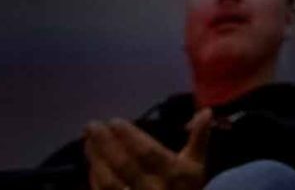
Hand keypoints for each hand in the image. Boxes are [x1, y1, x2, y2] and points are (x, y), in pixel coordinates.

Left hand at [83, 110, 210, 189]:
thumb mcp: (197, 166)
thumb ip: (199, 138)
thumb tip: (206, 111)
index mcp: (172, 173)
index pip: (147, 152)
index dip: (130, 136)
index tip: (115, 120)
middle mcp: (151, 187)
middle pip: (124, 165)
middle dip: (106, 143)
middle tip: (92, 125)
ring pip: (109, 181)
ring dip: (96, 159)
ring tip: (87, 140)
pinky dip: (95, 178)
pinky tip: (91, 163)